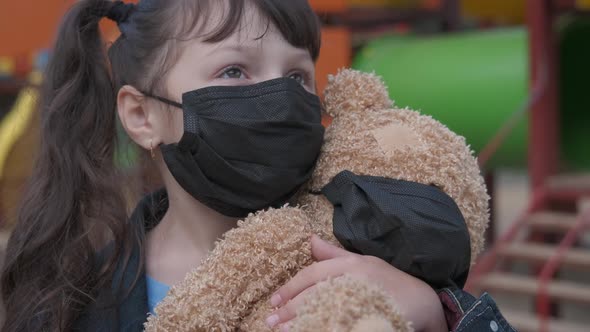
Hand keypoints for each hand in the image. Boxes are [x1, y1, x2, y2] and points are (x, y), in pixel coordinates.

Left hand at [265, 235, 446, 331]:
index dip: (292, 287)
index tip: (274, 301)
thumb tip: (309, 240)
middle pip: (316, 294)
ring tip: (284, 330)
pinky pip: (342, 324)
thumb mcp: (362, 262)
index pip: (314, 273)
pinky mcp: (372, 318)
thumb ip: (334, 254)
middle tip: (272, 321)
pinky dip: (325, 328)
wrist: (424, 302)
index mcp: (352, 264)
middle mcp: (357, 279)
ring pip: (326, 311)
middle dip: (291, 308)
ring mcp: (365, 299)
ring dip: (302, 322)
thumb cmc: (389, 280)